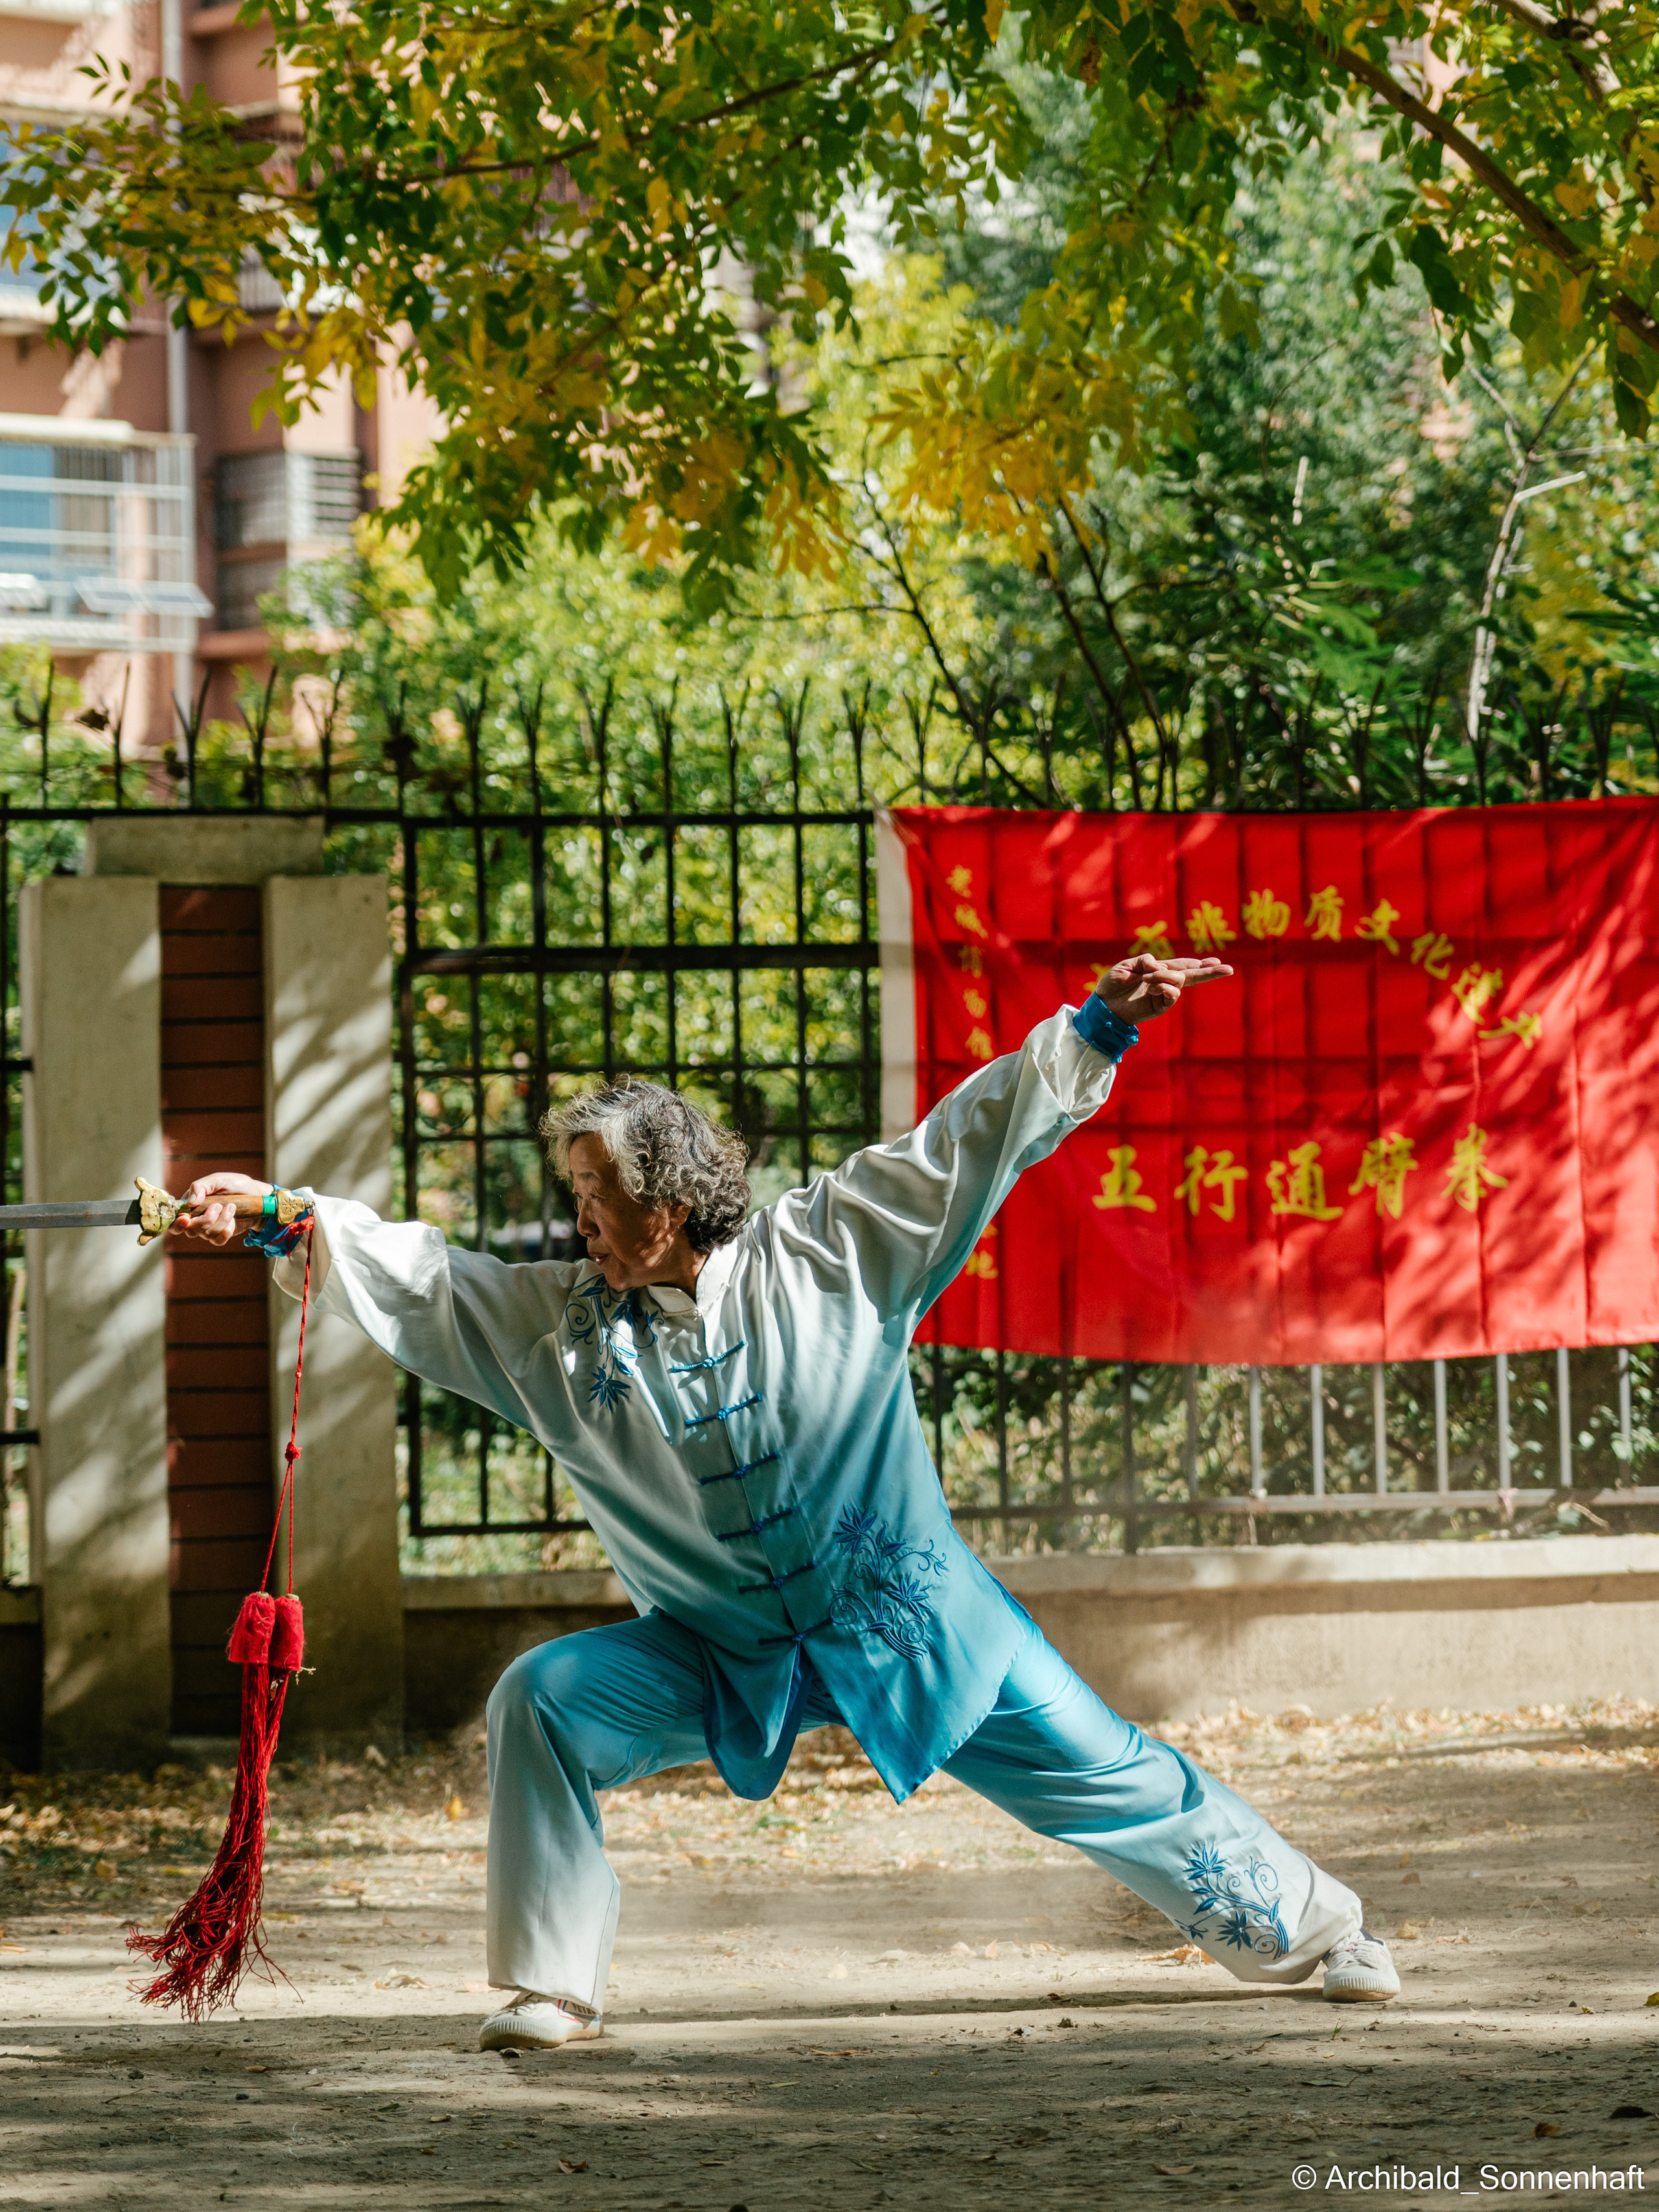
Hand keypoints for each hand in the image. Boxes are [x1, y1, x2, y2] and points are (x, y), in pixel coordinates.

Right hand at [168, 1170, 273, 1248]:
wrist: (256, 1195)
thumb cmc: (235, 1184)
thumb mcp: (219, 1179)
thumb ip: (201, 1186)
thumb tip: (190, 1202)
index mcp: (190, 1204)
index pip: (175, 1219)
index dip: (177, 1222)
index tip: (186, 1218)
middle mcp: (197, 1217)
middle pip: (189, 1230)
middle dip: (203, 1221)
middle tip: (217, 1206)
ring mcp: (209, 1227)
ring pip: (205, 1234)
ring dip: (220, 1220)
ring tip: (231, 1206)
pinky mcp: (221, 1234)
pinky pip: (218, 1240)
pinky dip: (226, 1230)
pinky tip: (233, 1219)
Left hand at [1095, 952, 1233, 1021]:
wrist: (1103, 1004)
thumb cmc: (1112, 984)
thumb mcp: (1127, 966)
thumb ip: (1145, 962)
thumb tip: (1159, 965)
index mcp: (1158, 970)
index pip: (1182, 965)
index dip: (1198, 963)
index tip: (1215, 960)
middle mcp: (1164, 982)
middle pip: (1192, 975)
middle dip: (1210, 972)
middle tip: (1228, 969)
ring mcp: (1163, 995)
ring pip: (1179, 980)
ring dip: (1163, 976)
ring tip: (1145, 980)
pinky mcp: (1160, 1007)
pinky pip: (1172, 994)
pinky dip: (1163, 986)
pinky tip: (1150, 986)